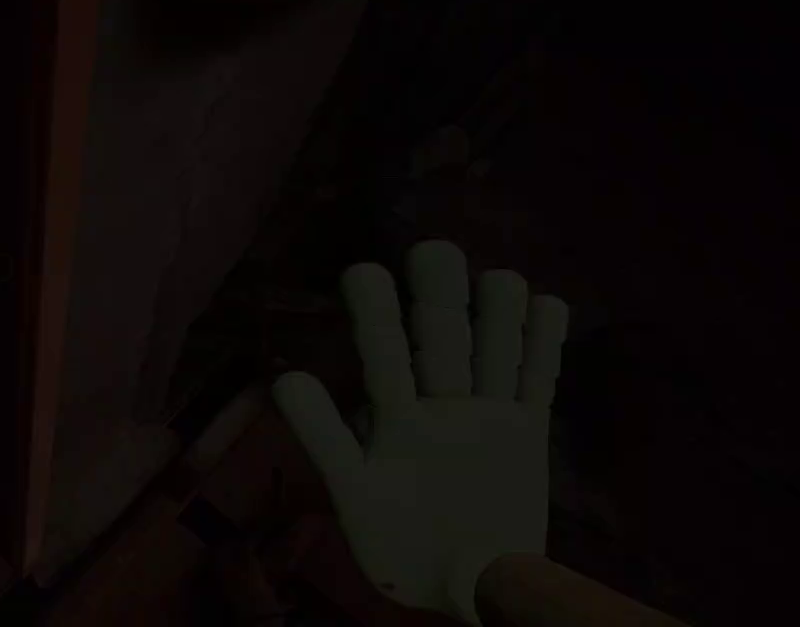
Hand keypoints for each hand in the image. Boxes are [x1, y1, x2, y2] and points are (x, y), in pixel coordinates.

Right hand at [272, 241, 568, 624]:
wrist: (479, 586)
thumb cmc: (405, 545)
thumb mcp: (352, 497)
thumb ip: (323, 435)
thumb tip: (284, 377)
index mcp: (404, 429)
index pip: (382, 360)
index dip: (374, 315)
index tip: (363, 269)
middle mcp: (452, 415)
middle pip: (443, 345)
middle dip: (437, 295)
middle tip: (434, 248)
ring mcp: (497, 421)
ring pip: (499, 353)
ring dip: (500, 311)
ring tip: (500, 267)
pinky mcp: (533, 433)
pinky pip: (543, 380)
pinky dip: (546, 342)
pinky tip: (550, 301)